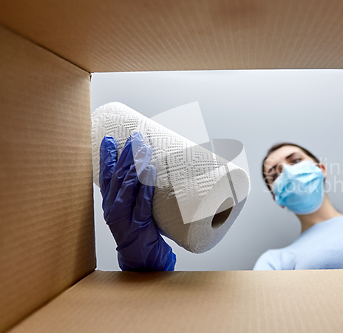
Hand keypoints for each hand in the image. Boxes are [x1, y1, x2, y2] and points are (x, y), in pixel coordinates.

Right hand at [99, 132, 175, 270]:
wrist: (143, 262)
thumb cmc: (141, 233)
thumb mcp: (135, 209)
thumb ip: (139, 192)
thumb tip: (151, 167)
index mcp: (110, 203)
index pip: (105, 176)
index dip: (107, 157)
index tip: (109, 139)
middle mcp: (112, 209)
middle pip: (117, 177)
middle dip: (126, 155)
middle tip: (135, 137)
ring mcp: (124, 218)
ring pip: (127, 187)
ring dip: (136, 166)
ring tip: (144, 149)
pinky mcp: (138, 226)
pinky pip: (141, 202)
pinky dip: (145, 186)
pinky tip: (150, 171)